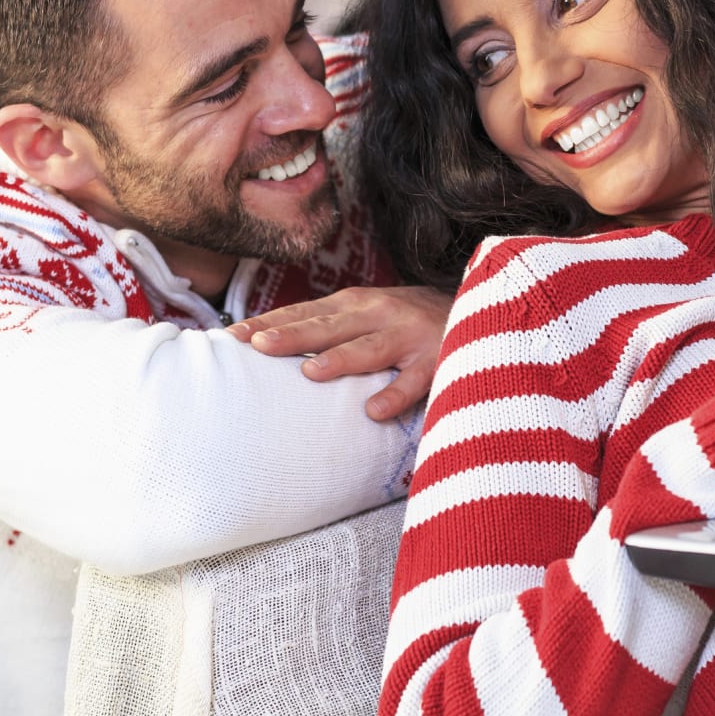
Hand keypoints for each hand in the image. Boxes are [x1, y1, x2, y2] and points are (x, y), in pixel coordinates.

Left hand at [228, 286, 451, 421]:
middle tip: (256, 346)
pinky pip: (416, 381)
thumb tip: (268, 343)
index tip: (232, 335)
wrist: (482, 307)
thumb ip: (328, 327)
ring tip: (310, 372)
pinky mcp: (439, 359)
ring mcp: (409, 335)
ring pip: (369, 349)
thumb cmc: (408, 320)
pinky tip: (375, 412)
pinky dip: (396, 395)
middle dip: (292, 335)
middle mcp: (379, 313)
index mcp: (355, 303)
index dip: (269, 323)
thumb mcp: (367, 313)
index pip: (303, 312)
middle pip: (328, 327)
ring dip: (341, 359)